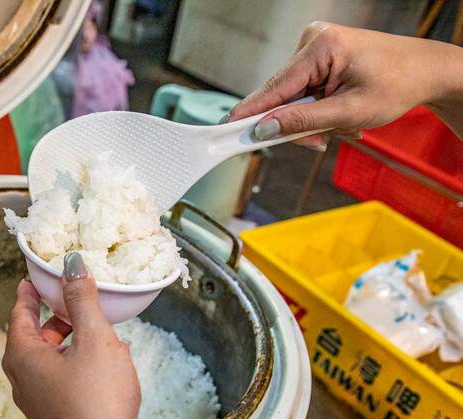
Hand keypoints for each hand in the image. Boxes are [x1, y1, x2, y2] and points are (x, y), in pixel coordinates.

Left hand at [2, 252, 163, 418]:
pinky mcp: (59, 418)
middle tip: (70, 300)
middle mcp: (24, 379)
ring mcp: (40, 402)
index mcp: (23, 356)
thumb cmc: (95, 400)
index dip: (29, 293)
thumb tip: (71, 264)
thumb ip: (82, 299)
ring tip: (97, 330)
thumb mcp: (94, 339)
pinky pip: (64, 381)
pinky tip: (109, 363)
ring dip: (72, 342)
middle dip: (55, 317)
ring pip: (51, 361)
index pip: (20, 313)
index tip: (33, 279)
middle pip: (34, 337)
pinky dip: (80, 365)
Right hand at [228, 22, 462, 145]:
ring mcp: (315, 47)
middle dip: (298, 124)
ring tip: (342, 127)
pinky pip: (303, 92)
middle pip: (282, 96)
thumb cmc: (398, 85)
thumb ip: (302, 122)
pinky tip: (339, 114)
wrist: (427, 71)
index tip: (226, 130)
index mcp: (320, 47)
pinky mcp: (319, 56)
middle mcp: (312, 41)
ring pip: (293, 98)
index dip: (250, 113)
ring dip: (312, 120)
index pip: (273, 87)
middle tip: (322, 142)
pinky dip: (317, 109)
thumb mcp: (348, 112)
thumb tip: (264, 129)